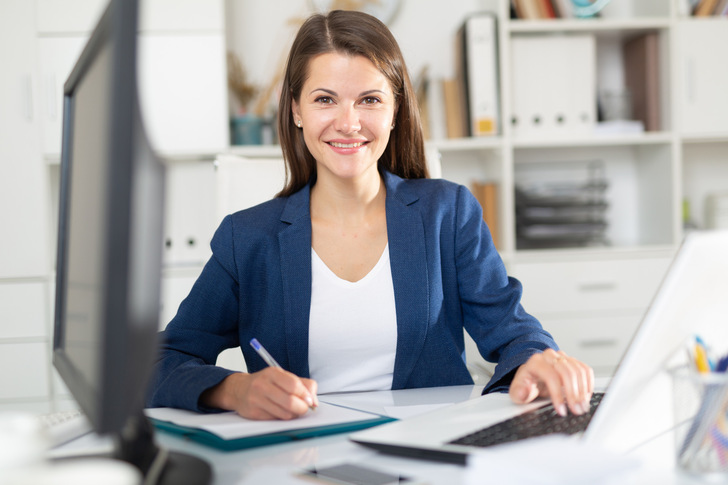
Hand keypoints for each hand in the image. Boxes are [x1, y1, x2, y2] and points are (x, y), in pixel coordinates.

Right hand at [201, 367, 318, 419]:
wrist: (240, 390)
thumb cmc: (266, 383)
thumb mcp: (284, 377)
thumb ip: (303, 385)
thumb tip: (315, 401)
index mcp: (272, 373)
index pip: (294, 385)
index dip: (306, 395)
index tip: (310, 400)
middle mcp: (262, 385)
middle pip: (290, 401)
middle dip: (302, 408)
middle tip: (304, 408)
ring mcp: (256, 399)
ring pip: (284, 414)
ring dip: (293, 414)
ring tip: (292, 410)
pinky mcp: (253, 413)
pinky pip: (275, 420)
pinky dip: (282, 418)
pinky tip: (279, 412)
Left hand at [509, 349, 593, 416]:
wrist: (533, 375)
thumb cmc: (527, 383)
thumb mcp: (517, 391)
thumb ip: (518, 392)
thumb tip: (523, 393)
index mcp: (535, 362)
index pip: (550, 376)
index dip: (557, 394)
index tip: (561, 410)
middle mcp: (549, 357)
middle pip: (567, 373)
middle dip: (573, 394)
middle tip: (576, 410)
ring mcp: (562, 357)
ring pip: (578, 371)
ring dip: (583, 391)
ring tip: (582, 407)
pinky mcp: (573, 361)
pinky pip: (585, 370)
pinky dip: (588, 385)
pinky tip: (585, 397)